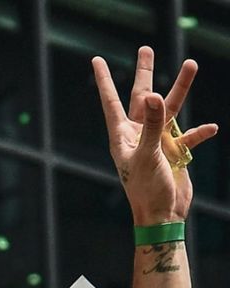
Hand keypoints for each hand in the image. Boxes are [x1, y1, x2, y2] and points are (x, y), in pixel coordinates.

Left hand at [93, 47, 217, 224]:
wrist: (163, 217)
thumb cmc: (147, 191)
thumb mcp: (149, 155)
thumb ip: (153, 125)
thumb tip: (154, 96)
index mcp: (123, 137)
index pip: (112, 102)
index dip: (104, 80)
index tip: (97, 60)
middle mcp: (139, 136)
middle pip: (141, 98)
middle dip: (145, 74)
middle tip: (146, 50)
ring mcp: (157, 143)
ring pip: (169, 110)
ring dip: (180, 89)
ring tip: (191, 65)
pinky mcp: (173, 152)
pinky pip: (188, 136)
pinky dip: (198, 132)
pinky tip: (210, 128)